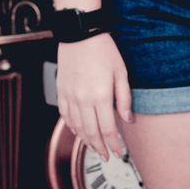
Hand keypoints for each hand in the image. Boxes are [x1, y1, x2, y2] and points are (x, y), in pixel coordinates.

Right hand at [57, 33, 131, 160]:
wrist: (80, 32)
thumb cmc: (103, 49)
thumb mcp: (121, 73)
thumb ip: (124, 99)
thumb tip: (128, 120)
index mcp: (100, 96)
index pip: (108, 129)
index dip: (113, 144)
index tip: (118, 152)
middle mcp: (83, 98)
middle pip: (91, 132)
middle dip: (100, 147)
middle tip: (106, 156)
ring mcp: (70, 95)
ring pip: (77, 126)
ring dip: (86, 140)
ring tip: (94, 148)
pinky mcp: (61, 90)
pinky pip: (65, 114)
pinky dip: (72, 126)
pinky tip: (78, 132)